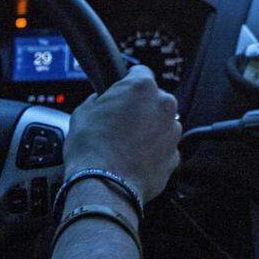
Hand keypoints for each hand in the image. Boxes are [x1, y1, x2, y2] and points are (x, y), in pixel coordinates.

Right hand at [64, 65, 181, 201]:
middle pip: (153, 99)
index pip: (140, 72)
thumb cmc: (92, 149)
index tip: (121, 92)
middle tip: (118, 123)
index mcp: (142, 87)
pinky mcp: (175, 155)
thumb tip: (99, 100)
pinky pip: (163, 147)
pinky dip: (152, 151)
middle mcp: (164, 105)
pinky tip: (134, 159)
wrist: (104, 186)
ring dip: (148, 130)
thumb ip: (98, 100)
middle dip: (139, 108)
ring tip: (125, 145)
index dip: (127, 82)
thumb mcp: (83, 113)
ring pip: (161, 124)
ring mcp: (172, 131)